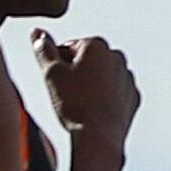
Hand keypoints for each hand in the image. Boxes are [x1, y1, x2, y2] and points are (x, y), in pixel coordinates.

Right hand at [33, 30, 140, 158]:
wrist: (99, 136)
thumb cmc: (77, 105)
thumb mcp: (51, 73)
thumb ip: (43, 49)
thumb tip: (38, 33)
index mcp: (97, 45)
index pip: (67, 47)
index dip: (56, 64)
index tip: (54, 79)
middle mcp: (116, 58)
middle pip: (86, 60)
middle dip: (74, 72)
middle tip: (65, 92)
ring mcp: (127, 78)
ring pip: (100, 76)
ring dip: (89, 85)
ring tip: (78, 103)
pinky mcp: (132, 97)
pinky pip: (113, 93)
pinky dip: (103, 98)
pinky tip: (92, 110)